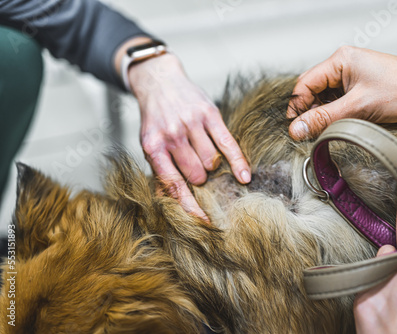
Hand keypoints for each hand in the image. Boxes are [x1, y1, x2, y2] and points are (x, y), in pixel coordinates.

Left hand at [128, 53, 250, 218]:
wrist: (160, 83)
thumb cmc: (156, 120)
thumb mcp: (150, 145)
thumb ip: (160, 172)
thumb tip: (171, 201)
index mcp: (153, 147)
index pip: (173, 184)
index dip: (190, 206)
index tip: (204, 221)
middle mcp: (171, 135)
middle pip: (197, 175)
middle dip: (200, 178)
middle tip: (196, 169)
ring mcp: (190, 123)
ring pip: (212, 162)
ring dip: (212, 166)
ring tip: (203, 154)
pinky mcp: (209, 114)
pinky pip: (228, 144)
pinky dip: (238, 162)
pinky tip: (244, 176)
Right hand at [287, 46, 396, 139]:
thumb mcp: (357, 108)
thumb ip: (324, 119)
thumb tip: (296, 129)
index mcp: (340, 60)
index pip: (305, 84)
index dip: (297, 106)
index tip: (295, 127)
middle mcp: (342, 65)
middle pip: (312, 91)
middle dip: (311, 112)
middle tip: (311, 132)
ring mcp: (350, 76)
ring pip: (324, 98)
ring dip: (323, 115)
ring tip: (330, 127)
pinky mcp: (357, 87)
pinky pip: (337, 101)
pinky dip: (335, 114)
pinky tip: (341, 123)